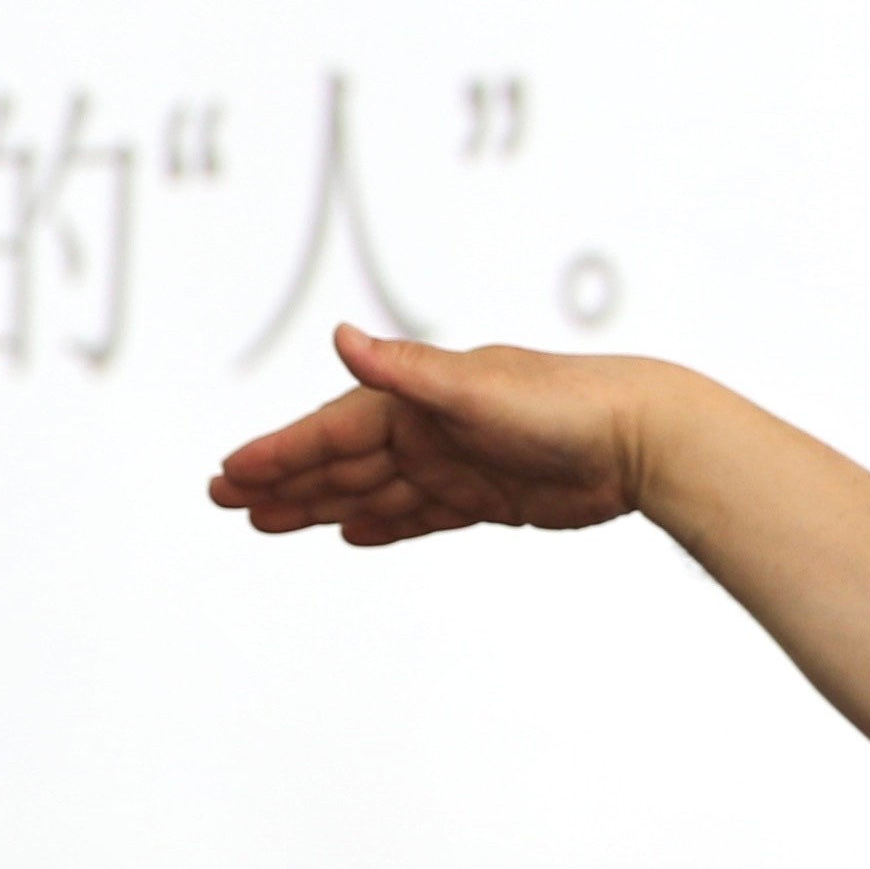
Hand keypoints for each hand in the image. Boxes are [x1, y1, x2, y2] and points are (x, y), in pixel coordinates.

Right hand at [203, 326, 666, 546]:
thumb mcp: (478, 389)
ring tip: (267, 522)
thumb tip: (340, 336)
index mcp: (421, 400)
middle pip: (341, 462)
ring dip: (319, 504)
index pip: (333, 431)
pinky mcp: (488, 498)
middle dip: (283, 481)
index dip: (280, 452)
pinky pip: (419, 514)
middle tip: (224, 501)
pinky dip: (382, 522)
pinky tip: (350, 532)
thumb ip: (407, 370)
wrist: (645, 438)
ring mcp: (457, 465)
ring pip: (372, 491)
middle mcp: (432, 429)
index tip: (229, 474)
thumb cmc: (567, 406)